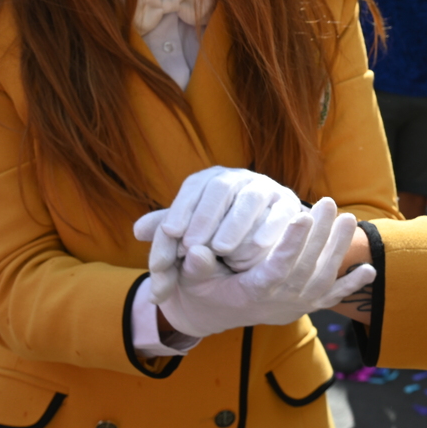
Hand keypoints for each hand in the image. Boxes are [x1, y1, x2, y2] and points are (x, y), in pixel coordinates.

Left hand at [133, 166, 302, 297]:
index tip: (170, 232)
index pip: (194, 187)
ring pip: (250, 197)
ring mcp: (265, 188)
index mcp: (212, 180)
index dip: (181, 207)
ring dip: (234, 223)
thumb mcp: (191, 236)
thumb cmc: (217, 238)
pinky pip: (279, 211)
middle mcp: (239, 178)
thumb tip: (137, 230)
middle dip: (205, 216)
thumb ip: (167, 233)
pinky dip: (267, 228)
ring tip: (220, 249)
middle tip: (192, 244)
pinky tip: (254, 248)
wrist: (259, 244)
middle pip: (221, 187)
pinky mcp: (288, 203)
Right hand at [145, 198, 374, 338]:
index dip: (290, 243)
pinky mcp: (306, 305)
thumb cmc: (204, 287)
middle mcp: (279, 303)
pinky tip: (369, 269)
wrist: (214, 314)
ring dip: (338, 250)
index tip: (302, 216)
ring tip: (349, 218)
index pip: (276, 268)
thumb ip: (198, 265)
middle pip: (306, 269)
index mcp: (253, 293)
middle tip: (329, 203)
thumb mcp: (193, 277)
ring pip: (323, 279)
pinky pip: (332, 298)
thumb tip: (198, 252)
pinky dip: (351, 286)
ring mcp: (296, 305)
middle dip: (321, 236)